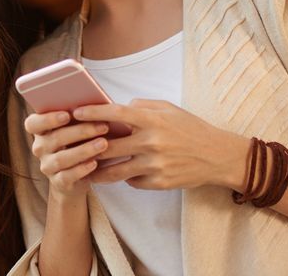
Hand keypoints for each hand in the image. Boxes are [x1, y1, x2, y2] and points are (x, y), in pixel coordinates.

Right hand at [24, 110, 112, 197]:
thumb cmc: (78, 142)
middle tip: (103, 126)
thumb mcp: (74, 128)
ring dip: (84, 150)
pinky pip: (67, 176)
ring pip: (61, 158)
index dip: (48, 119)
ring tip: (103, 144)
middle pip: (54, 138)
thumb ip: (77, 116)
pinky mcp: (58, 182)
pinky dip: (82, 169)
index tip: (67, 115)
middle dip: (80, 131)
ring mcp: (47, 166)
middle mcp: (39, 148)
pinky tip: (95, 163)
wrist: (77, 176)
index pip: (33, 123)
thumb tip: (95, 103)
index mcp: (40, 130)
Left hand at [72, 99, 249, 190]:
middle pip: (108, 146)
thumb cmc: (190, 128)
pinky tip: (121, 174)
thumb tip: (118, 107)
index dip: (93, 113)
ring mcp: (155, 164)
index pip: (115, 114)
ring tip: (84, 170)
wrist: (217, 156)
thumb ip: (142, 105)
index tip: (75, 113)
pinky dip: (125, 178)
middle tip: (71, 146)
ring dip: (98, 171)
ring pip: (115, 171)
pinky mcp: (159, 183)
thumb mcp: (168, 109)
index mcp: (152, 120)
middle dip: (87, 146)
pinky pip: (133, 182)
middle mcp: (151, 142)